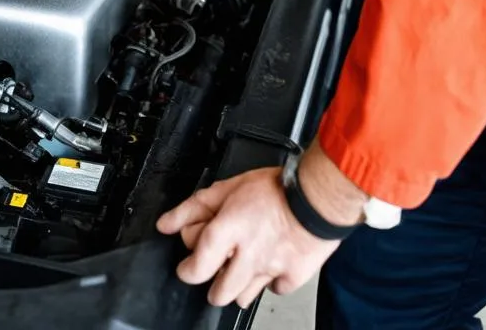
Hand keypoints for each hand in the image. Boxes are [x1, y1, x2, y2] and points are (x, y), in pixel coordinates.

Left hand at [156, 168, 341, 308]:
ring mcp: (270, 270)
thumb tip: (166, 224)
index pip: (194, 267)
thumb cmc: (277, 187)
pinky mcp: (292, 278)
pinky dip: (269, 280)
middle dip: (212, 282)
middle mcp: (246, 256)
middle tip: (217, 265)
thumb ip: (194, 207)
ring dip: (238, 284)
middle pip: (217, 293)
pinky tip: (270, 261)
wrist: (319, 195)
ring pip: (242, 298)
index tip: (190, 263)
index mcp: (227, 230)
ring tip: (244, 262)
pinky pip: (272, 290)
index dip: (188, 266)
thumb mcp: (228, 187)